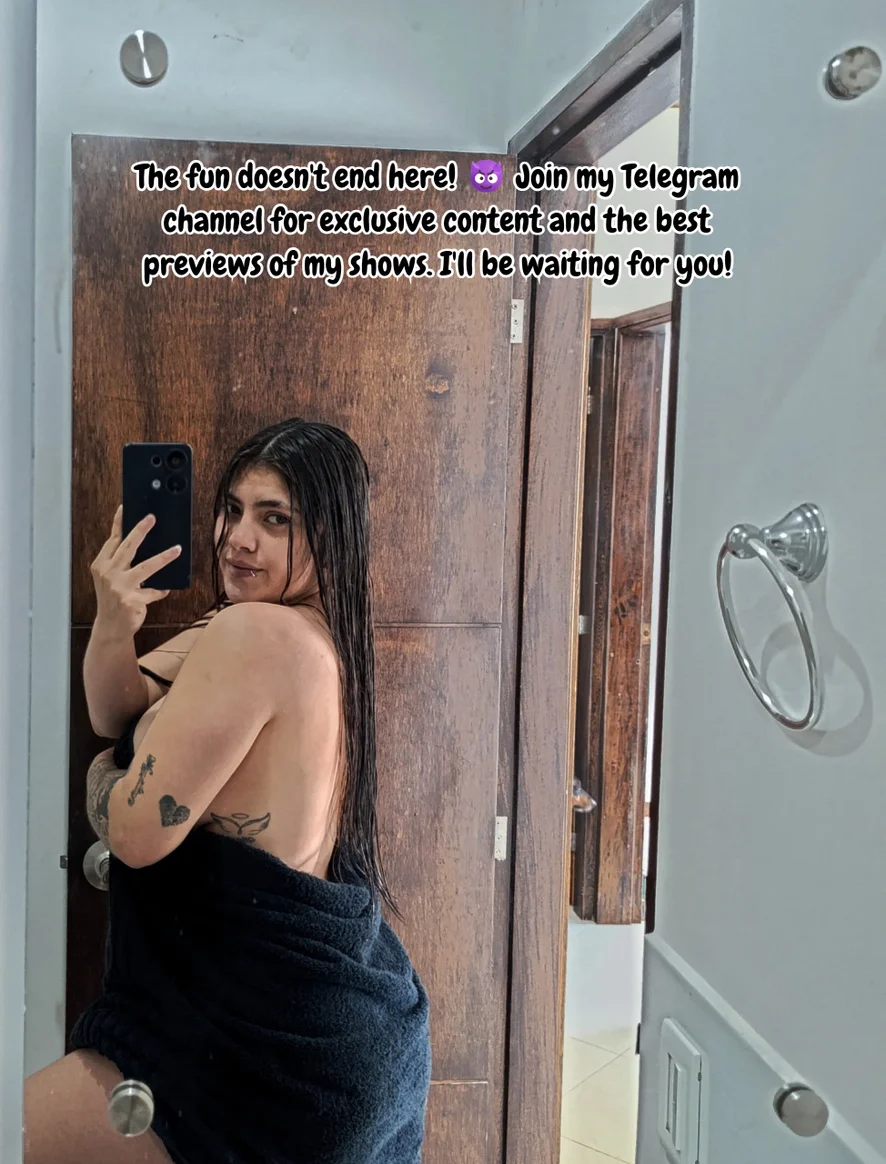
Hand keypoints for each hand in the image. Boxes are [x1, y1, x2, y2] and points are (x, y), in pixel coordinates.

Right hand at [90, 506, 180, 637]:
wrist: (111, 626)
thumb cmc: (113, 598)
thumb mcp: (109, 577)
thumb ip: (120, 561)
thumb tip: (140, 541)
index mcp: (101, 565)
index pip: (112, 540)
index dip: (118, 523)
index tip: (124, 508)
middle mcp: (108, 573)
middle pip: (127, 547)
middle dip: (140, 531)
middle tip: (152, 518)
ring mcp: (119, 587)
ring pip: (146, 567)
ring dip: (163, 557)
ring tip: (176, 550)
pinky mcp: (131, 600)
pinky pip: (153, 591)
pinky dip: (160, 590)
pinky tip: (164, 589)